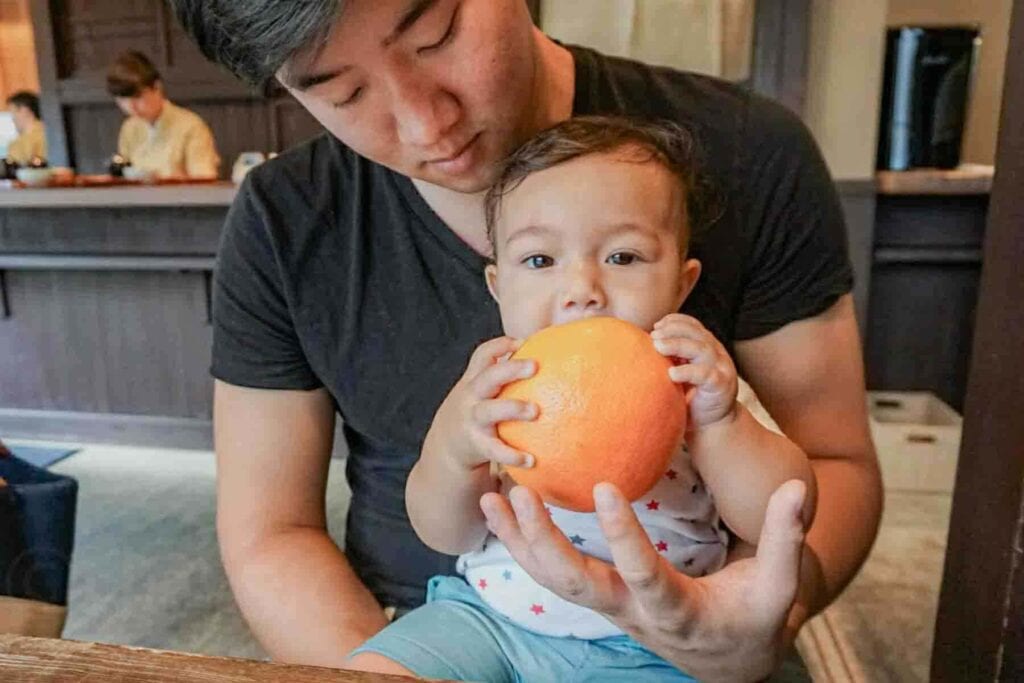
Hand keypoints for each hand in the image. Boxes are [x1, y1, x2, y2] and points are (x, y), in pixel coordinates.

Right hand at [423, 336, 537, 471]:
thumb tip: (549, 363)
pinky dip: (512, 455)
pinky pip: (494, 449)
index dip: (500, 346)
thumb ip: (504, 380)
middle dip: (510, 369)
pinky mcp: (476, 444)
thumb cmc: (476, 414)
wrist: (445, 448)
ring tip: (535, 411)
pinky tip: (531, 460)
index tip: (522, 342)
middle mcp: (471, 397)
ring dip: (512, 409)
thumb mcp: (482, 393)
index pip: (483, 356)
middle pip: (488, 378)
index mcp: (474, 381)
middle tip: (534, 366)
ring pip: (490, 411)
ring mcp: (472, 420)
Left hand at [480, 480, 806, 681]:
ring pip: (552, 580)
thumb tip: (796, 488)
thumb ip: (786, 539)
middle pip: (575, 583)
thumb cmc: (754, 616)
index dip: (623, 536)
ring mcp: (609, 607)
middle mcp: (631, 612)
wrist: (728, 659)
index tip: (605, 488)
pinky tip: (502, 507)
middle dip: (544, 541)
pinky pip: (551, 572)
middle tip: (520, 493)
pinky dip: (523, 542)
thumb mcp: (778, 586)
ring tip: (492, 495)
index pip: (644, 574)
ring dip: (518, 540)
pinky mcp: (599, 597)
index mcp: (675, 610)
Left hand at [651, 314, 737, 427]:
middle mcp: (716, 353)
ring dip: (678, 345)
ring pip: (701, 350)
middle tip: (654, 336)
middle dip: (673, 331)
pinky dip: (688, 372)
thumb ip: (669, 358)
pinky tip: (672, 374)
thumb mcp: (679, 372)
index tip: (656, 325)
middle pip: (696, 333)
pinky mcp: (721, 385)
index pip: (692, 325)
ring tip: (659, 347)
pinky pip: (705, 375)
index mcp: (706, 346)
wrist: (712, 424)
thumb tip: (638, 346)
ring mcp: (721, 368)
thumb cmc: (689, 396)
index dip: (675, 322)